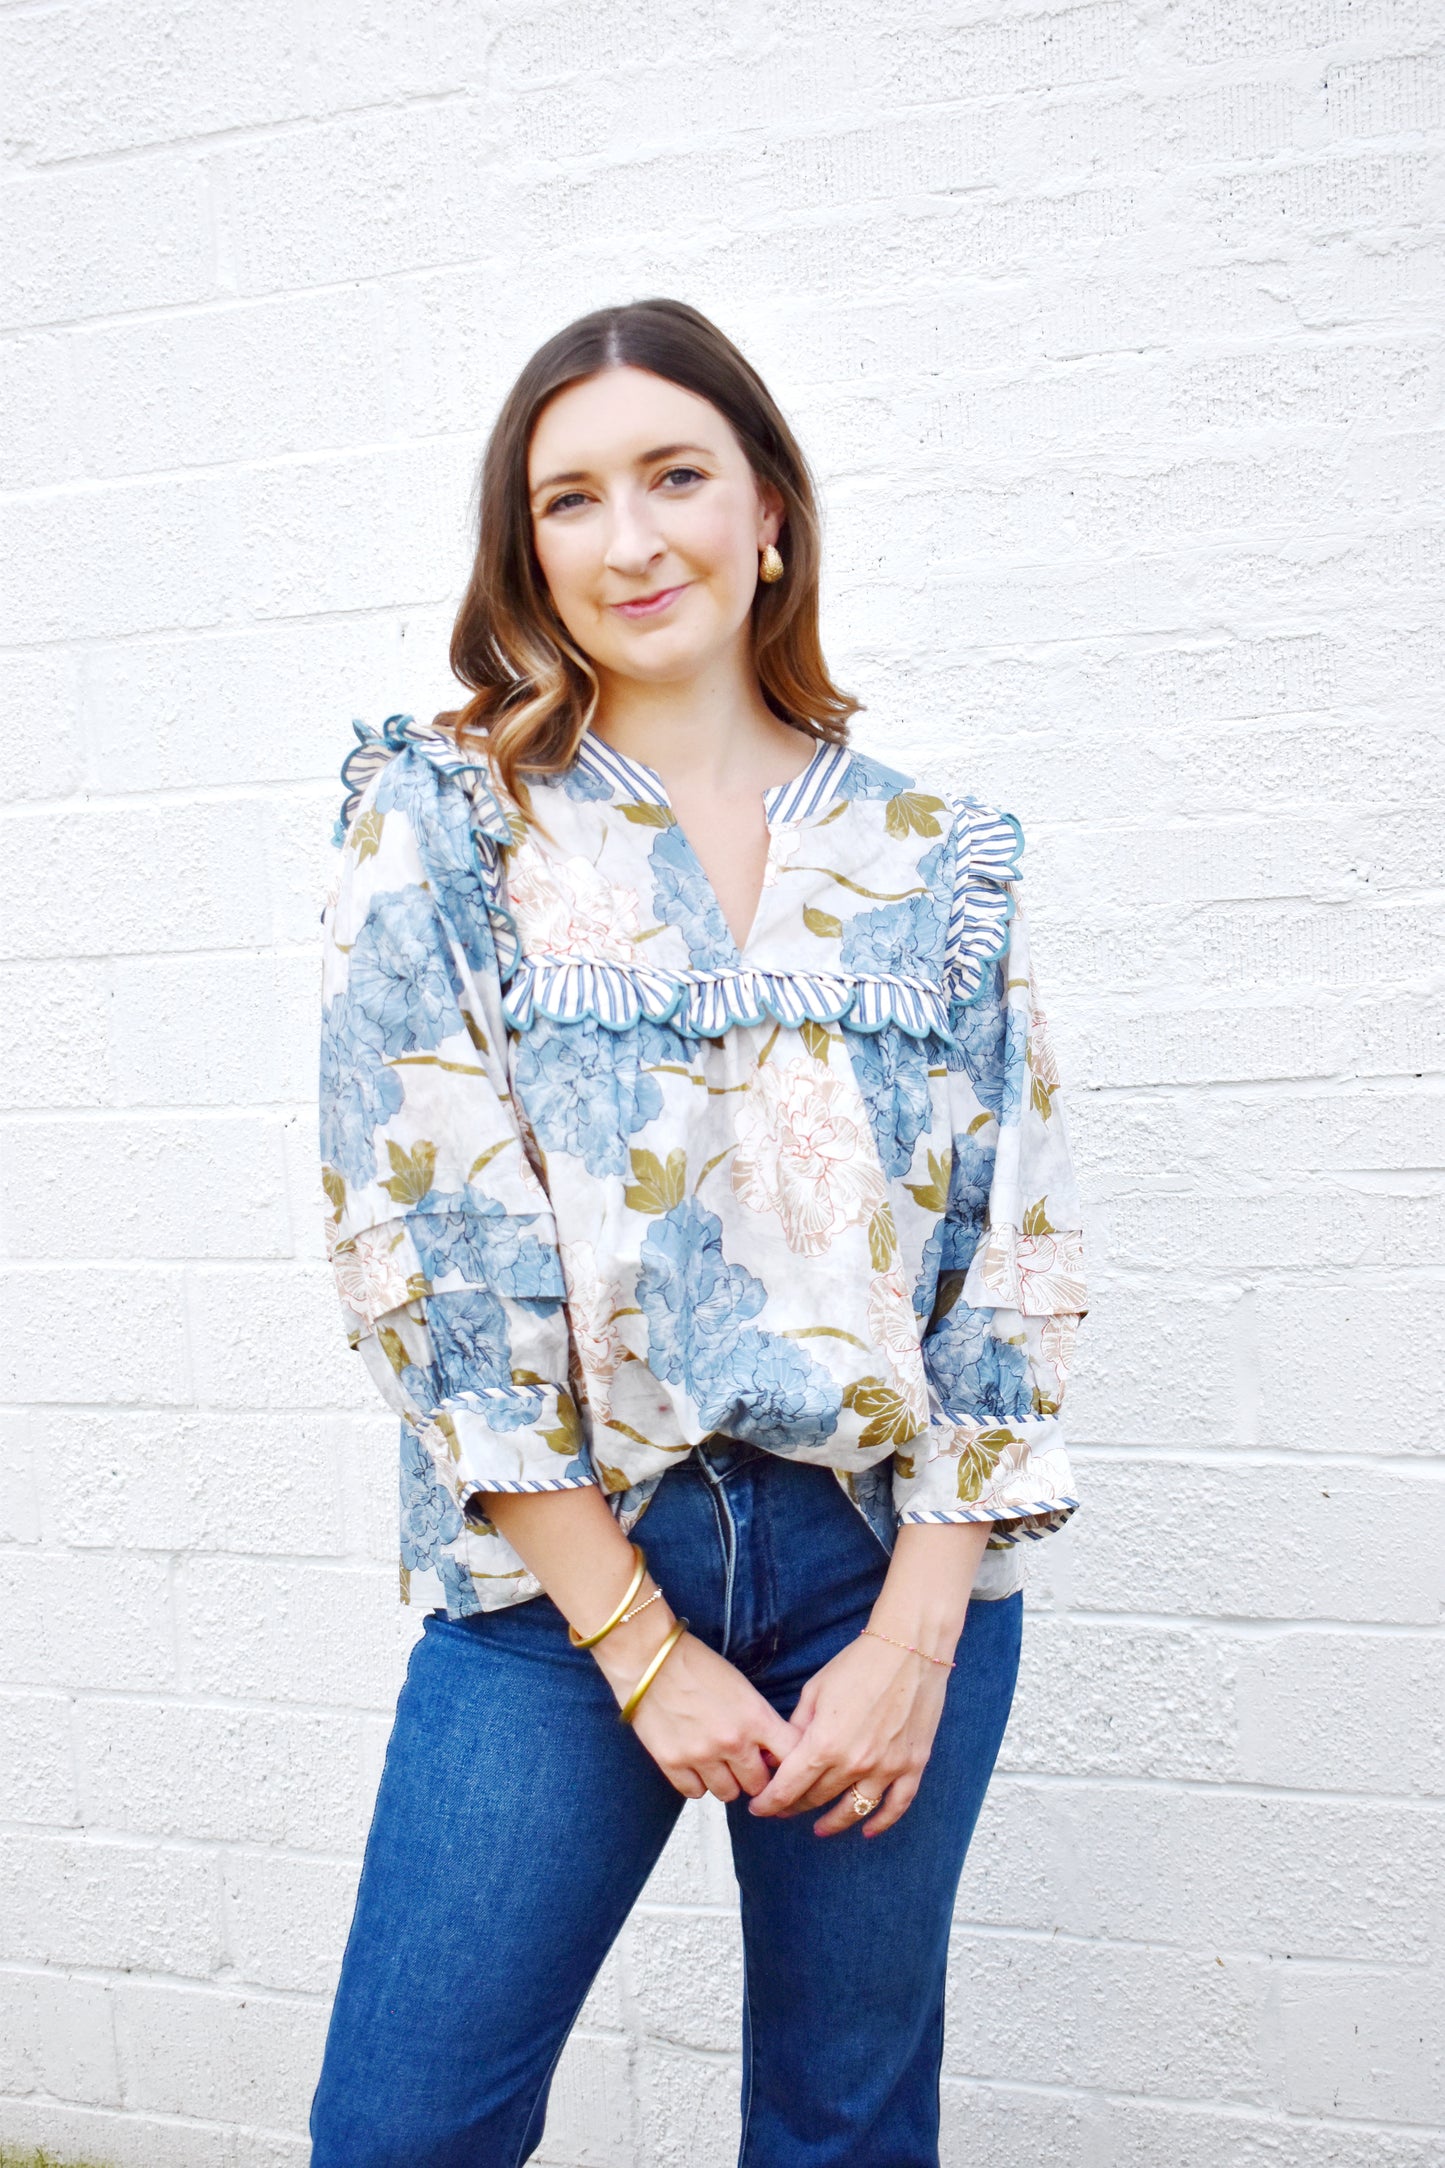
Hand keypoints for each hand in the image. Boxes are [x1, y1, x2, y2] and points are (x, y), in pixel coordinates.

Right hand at [593, 1616, 800, 1804]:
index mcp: (755, 1718)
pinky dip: (697, 1783)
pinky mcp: (672, 1763)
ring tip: (716, 1762)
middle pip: (758, 1784)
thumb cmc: (697, 1665)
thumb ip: (760, 1722)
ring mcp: (701, 1755)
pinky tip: (694, 1764)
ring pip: (728, 1794)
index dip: (788, 1764)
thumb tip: (771, 1752)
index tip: (779, 1764)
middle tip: (743, 1762)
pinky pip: (695, 1793)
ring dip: (726, 1781)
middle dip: (753, 1775)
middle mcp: (732, 1742)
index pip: (791, 1757)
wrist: (650, 1657)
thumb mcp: (742, 1687)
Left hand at [747, 1630, 951, 1837]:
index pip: (788, 1788)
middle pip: (817, 1799)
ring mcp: (886, 1768)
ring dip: (832, 1823)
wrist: (909, 1649)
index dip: (770, 1803)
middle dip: (794, 1806)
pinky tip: (867, 1831)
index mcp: (824, 1743)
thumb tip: (779, 1756)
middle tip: (783, 1809)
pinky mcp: (912, 1766)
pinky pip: (896, 1806)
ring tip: (819, 1829)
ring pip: (853, 1810)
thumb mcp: (815, 1691)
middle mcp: (854, 1763)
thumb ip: (796, 1728)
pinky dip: (881, 1823)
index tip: (760, 1809)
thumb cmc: (858, 1664)